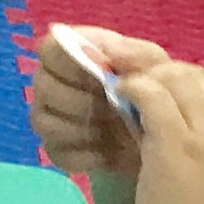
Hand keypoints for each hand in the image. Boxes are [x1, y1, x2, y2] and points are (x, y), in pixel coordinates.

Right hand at [25, 21, 159, 180]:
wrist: (161, 142)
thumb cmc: (156, 96)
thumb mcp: (158, 69)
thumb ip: (139, 54)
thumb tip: (108, 55)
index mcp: (73, 53)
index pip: (50, 48)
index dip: (71, 61)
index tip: (102, 74)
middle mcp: (52, 82)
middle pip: (42, 86)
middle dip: (82, 101)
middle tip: (114, 110)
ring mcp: (49, 117)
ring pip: (45, 122)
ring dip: (85, 129)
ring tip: (115, 132)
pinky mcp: (56, 149)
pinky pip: (58, 152)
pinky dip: (87, 155)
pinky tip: (110, 153)